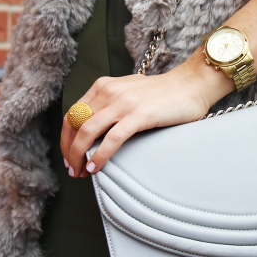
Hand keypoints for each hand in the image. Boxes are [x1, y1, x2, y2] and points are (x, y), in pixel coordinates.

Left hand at [60, 62, 216, 176]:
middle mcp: (108, 91)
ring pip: (87, 132)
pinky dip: (99, 156)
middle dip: (68, 150)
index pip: (72, 114)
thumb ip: (110, 105)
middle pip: (74, 124)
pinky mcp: (139, 114)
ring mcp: (123, 103)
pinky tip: (95, 168)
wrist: (191, 84)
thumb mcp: (128, 92)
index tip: (69, 155)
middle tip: (72, 169)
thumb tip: (94, 131)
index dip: (65, 138)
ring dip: (78, 156)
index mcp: (103, 86)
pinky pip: (111, 139)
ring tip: (80, 172)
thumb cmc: (163, 93)